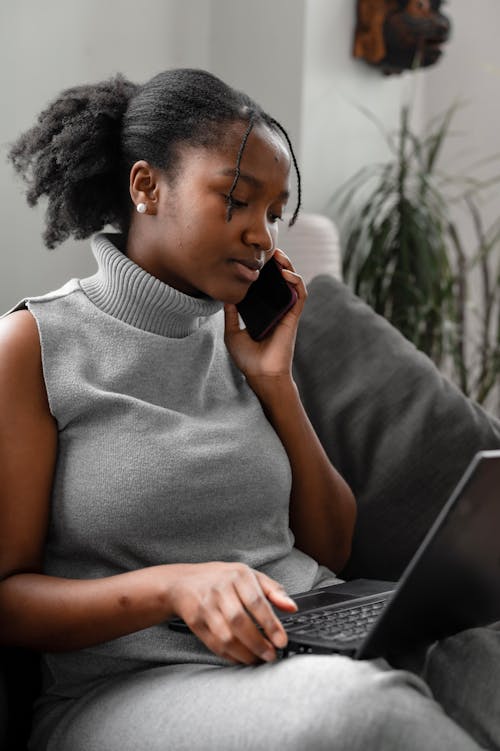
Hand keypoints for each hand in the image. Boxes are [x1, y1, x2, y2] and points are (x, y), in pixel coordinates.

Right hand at [168, 562, 296, 664]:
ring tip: (258, 659)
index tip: (281, 641)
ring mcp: (206, 605)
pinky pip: (214, 644)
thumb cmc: (221, 579)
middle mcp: (220, 589)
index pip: (257, 602)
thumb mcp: (249, 575)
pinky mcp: (195, 621)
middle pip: (240, 621)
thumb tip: (292, 607)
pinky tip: (242, 658)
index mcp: (238, 575)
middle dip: (258, 643)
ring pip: (226, 636)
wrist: (183, 582)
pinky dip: (230, 655)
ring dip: (245, 653)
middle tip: (271, 655)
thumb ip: (273, 590)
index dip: (271, 624)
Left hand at [223, 249, 306, 385]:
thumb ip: (231, 314)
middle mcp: (276, 309)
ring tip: (279, 256)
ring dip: (289, 267)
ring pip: (293, 283)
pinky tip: (286, 274)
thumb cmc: (248, 359)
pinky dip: (296, 282)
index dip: (263, 270)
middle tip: (268, 250)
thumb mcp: (232, 332)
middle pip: (280, 280)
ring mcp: (286, 312)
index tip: (254, 257)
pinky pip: (299, 295)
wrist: (260, 375)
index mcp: (263, 311)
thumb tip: (224, 295)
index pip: (265, 286)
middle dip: (277, 263)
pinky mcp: (293, 317)